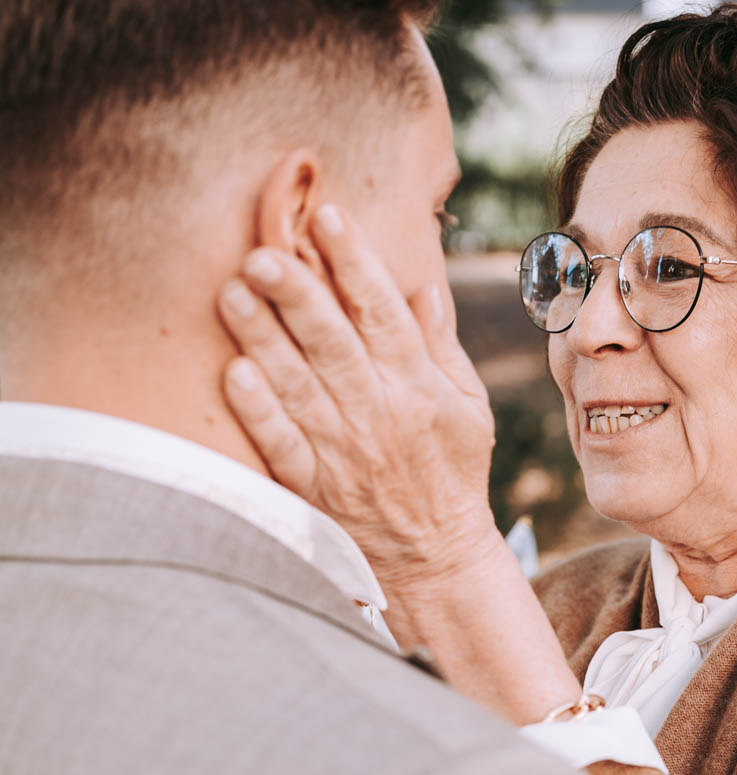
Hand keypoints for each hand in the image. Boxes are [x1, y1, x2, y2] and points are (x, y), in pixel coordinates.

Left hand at [217, 203, 497, 603]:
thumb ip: (439, 345)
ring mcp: (343, 450)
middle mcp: (379, 412)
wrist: (434, 557)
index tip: (329, 217)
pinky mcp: (313, 485)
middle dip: (297, 291)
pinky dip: (258, 409)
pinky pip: (281, 442)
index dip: (356, 262)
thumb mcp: (467, 406)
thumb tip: (423, 285)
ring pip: (298, 383)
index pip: (384, 312)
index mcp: (418, 386)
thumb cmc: (452, 471)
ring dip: (263, 336)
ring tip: (232, 291)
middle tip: (263, 250)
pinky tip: (234, 372)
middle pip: (332, 341)